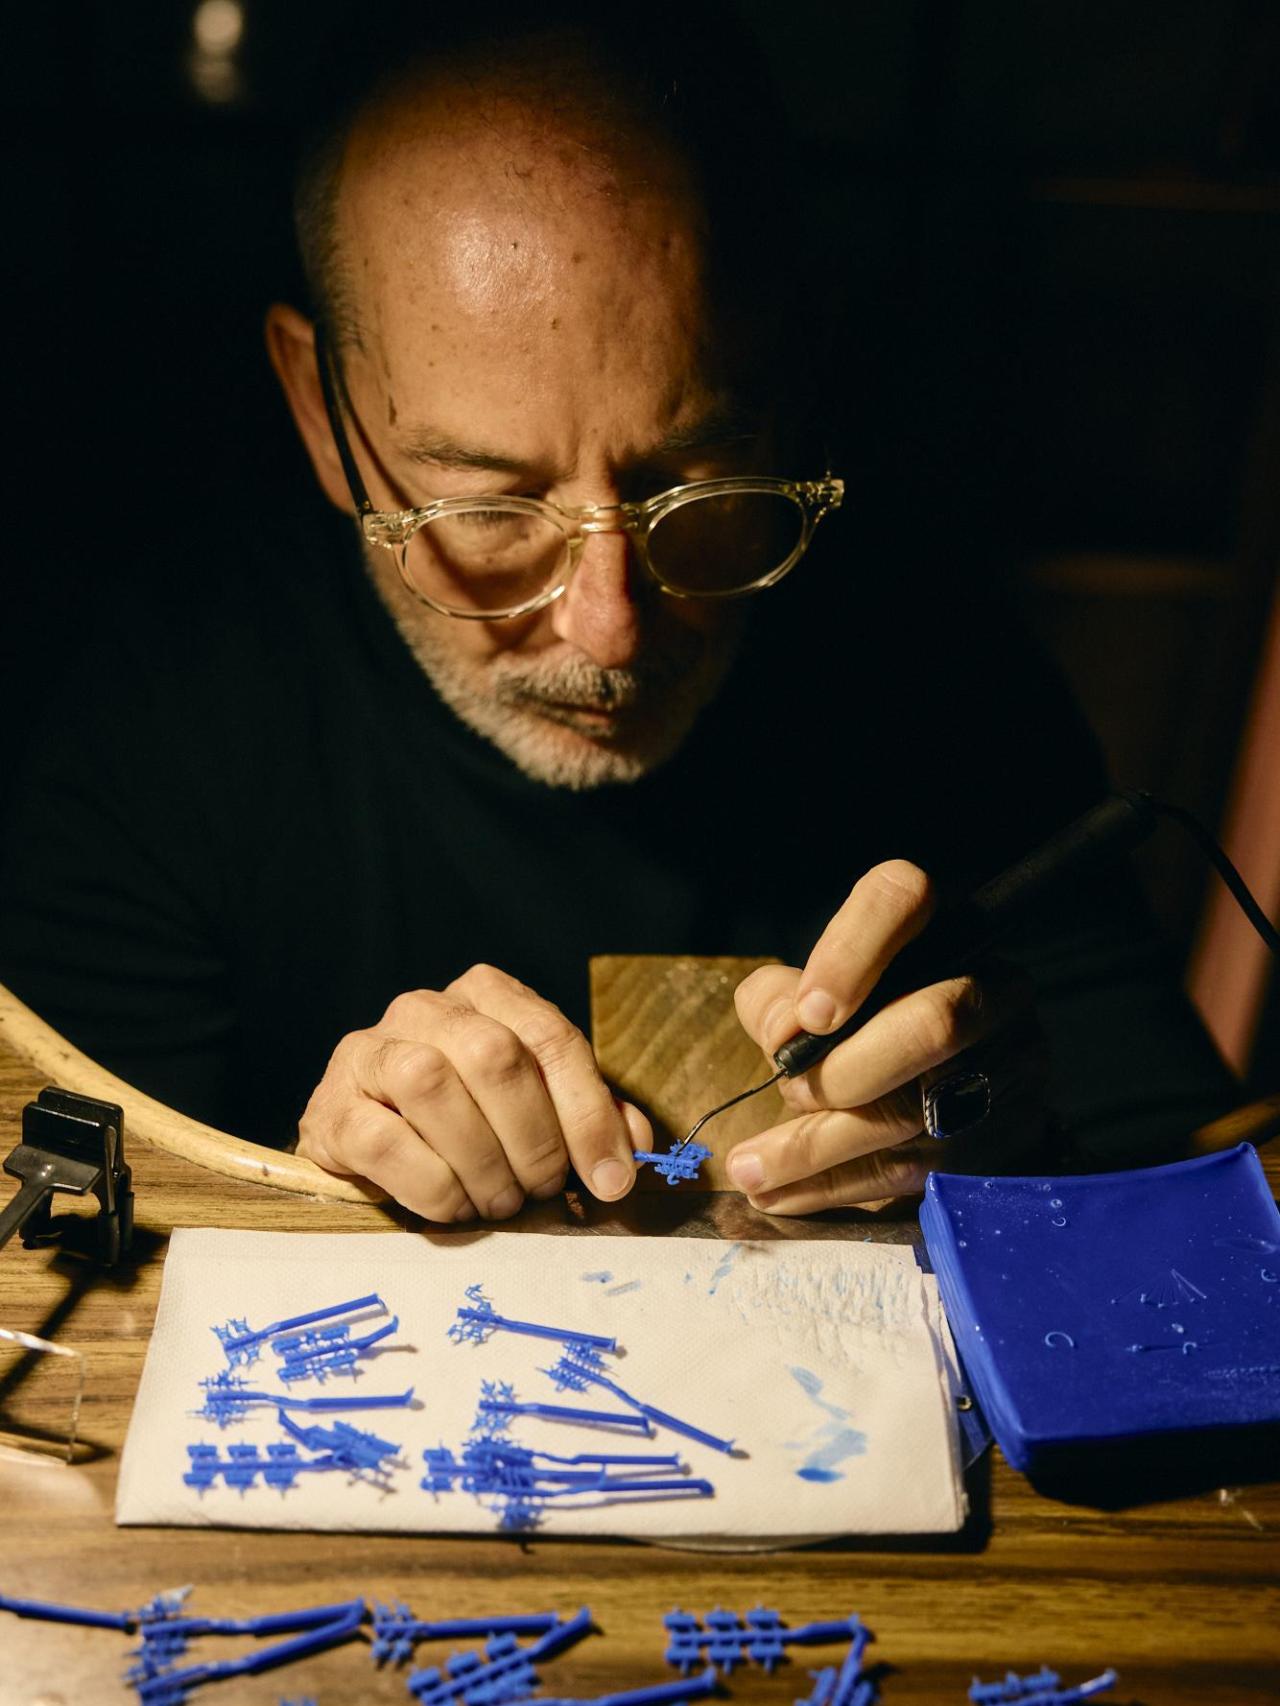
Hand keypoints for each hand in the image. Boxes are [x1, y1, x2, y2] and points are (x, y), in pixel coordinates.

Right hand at [297, 964, 648, 1220]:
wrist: (367, 1148)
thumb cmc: (468, 1126)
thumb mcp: (538, 1111)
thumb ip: (589, 1117)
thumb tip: (634, 1150)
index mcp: (486, 995)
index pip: (551, 1038)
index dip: (588, 1114)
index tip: (611, 1179)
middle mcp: (425, 1008)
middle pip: (495, 1055)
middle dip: (534, 1138)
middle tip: (543, 1191)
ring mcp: (369, 1052)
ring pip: (433, 1083)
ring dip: (481, 1161)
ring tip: (498, 1201)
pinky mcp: (332, 1108)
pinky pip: (384, 1141)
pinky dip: (433, 1186)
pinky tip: (453, 1206)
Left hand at [725, 861, 1048, 1214]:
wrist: (954, 1082)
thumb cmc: (863, 1023)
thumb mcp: (811, 992)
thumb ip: (779, 999)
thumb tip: (784, 1034)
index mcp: (942, 926)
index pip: (902, 899)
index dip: (850, 954)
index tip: (808, 1015)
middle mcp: (993, 986)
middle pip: (932, 1025)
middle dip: (842, 1072)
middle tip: (786, 1091)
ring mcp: (1013, 1064)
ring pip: (918, 1112)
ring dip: (818, 1147)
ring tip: (749, 1168)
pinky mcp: (1006, 1135)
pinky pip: (916, 1170)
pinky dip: (836, 1186)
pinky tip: (780, 1194)